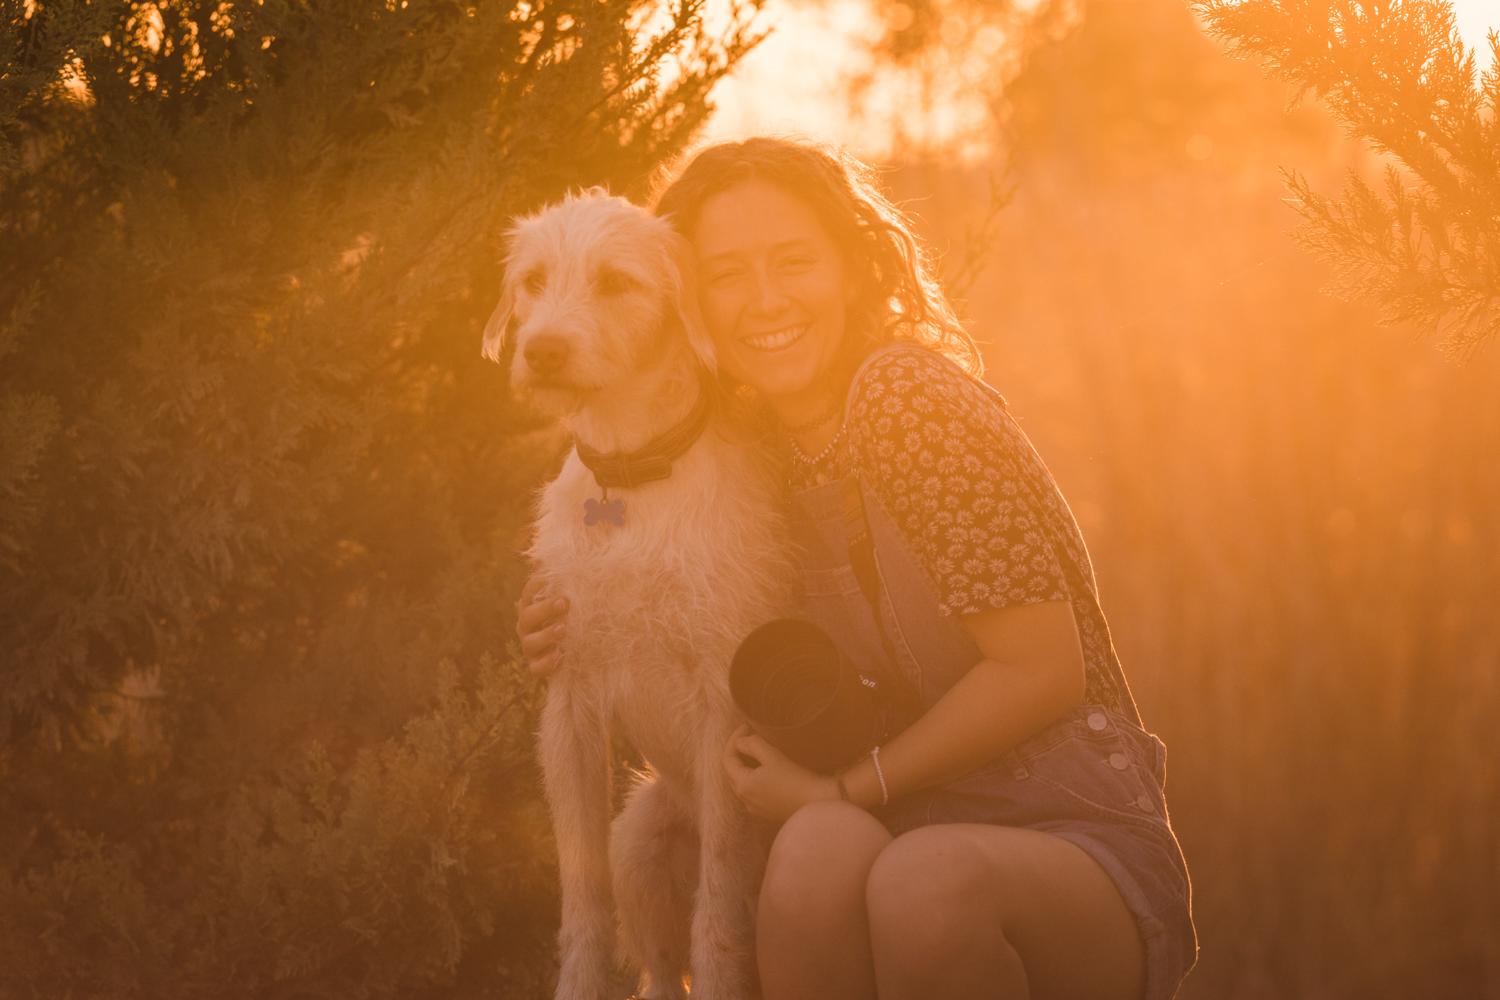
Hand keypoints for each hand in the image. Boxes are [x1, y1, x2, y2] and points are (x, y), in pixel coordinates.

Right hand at [514, 571, 568, 676]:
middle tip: (565, 602)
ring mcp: (531, 648)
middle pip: (528, 617)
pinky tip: (560, 656)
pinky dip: (546, 663)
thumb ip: (562, 579)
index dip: (536, 586)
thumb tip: (552, 555)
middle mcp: (527, 627)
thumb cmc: (571, 618)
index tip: (549, 579)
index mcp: (532, 607)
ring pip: (530, 643)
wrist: (576, 653)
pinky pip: (536, 668)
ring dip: (546, 636)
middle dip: (545, 609)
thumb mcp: (569, 599)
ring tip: (563, 629)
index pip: (528, 594)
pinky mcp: (537, 667)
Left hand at [722, 723, 841, 823]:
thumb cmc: (795, 778)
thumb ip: (752, 744)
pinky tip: (764, 769)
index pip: (727, 758)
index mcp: (742, 785)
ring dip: (745, 764)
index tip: (746, 726)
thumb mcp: (772, 756)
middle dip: (737, 752)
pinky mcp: (766, 811)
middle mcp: (744, 799)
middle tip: (748, 734)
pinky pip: (752, 791)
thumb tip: (740, 742)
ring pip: (741, 782)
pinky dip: (753, 776)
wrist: (817, 802)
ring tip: (755, 749)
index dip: (734, 740)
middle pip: (732, 771)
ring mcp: (755, 807)